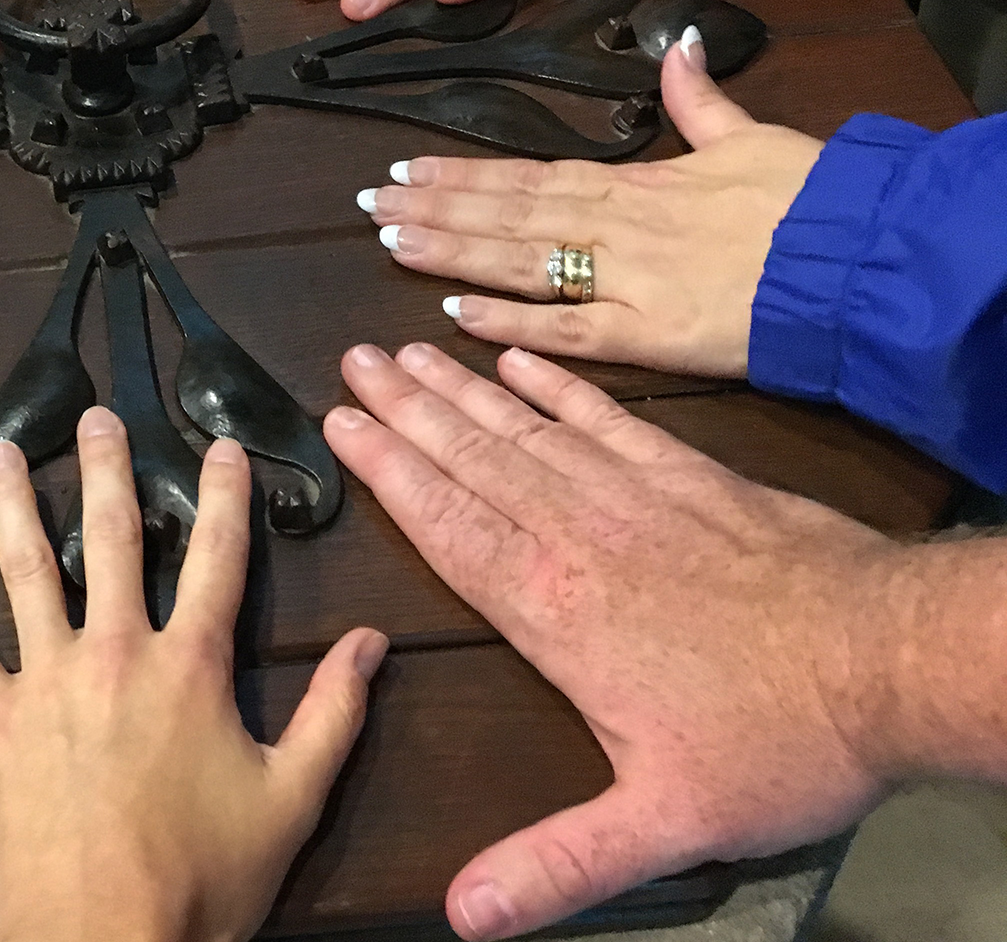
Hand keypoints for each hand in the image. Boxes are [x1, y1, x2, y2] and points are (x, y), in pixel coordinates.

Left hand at [0, 407, 384, 941]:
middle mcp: (116, 653)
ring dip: (15, 506)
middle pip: (114, 540)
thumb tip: (373, 644)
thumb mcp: (291, 799)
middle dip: (110, 471)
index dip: (225, 497)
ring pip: (26, 571)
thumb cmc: (204, 880)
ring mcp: (48, 682)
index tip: (221, 445)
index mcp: (192, 667)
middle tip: (96, 417)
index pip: (219, 560)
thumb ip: (333, 714)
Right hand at [324, 343, 919, 939]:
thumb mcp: (664, 824)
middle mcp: (581, 538)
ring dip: (463, 391)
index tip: (339, 424)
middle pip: (475, 462)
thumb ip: (558, 864)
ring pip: (529, 431)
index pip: (448, 528)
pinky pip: (610, 419)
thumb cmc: (778, 741)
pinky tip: (523, 361)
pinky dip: (560, 387)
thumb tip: (464, 916)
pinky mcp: (696, 479)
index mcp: (555, 609)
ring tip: (410, 349)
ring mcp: (639, 498)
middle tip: (354, 361)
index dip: (388, 474)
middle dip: (408, 411)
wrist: (896, 662)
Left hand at [353, 31, 821, 374]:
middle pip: (506, 215)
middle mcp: (616, 228)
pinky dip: (510, 323)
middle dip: (435, 211)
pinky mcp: (650, 336)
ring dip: (450, 254)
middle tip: (370, 206)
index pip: (527, 175)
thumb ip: (702, 102)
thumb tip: (681, 48)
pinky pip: (566, 330)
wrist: (860, 257)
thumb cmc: (812, 199)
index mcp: (635, 184)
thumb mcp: (753, 137)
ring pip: (519, 263)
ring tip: (391, 244)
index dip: (464, 174)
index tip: (407, 169)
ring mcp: (627, 282)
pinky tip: (455, 318)